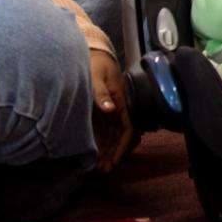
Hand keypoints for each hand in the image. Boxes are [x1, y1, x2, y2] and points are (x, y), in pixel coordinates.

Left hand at [88, 50, 136, 173]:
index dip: (122, 148)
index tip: (114, 162)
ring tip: (100, 168)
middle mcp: (120, 109)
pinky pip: (107, 133)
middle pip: (122, 138)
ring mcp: (113, 111)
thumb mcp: (96, 74)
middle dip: (115, 155)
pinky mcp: (105, 112)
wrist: (94, 51)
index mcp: (122, 101)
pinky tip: (96, 155)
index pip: (127, 130)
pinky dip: (104, 145)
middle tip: (104, 171)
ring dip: (109, 153)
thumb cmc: (95, 62)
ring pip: (115, 137)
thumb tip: (110, 109)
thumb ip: (101, 92)